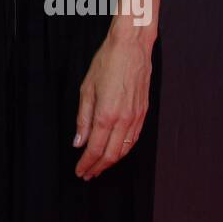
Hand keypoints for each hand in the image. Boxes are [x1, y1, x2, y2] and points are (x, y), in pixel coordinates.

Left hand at [74, 32, 152, 178]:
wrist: (132, 48)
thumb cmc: (108, 62)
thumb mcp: (86, 88)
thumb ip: (83, 118)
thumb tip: (79, 141)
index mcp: (107, 114)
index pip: (95, 148)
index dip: (86, 163)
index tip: (80, 171)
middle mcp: (124, 119)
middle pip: (111, 154)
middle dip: (98, 167)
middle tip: (88, 174)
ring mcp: (136, 117)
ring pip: (125, 150)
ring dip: (111, 162)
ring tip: (100, 167)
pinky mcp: (143, 113)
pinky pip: (134, 139)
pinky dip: (124, 150)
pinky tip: (116, 152)